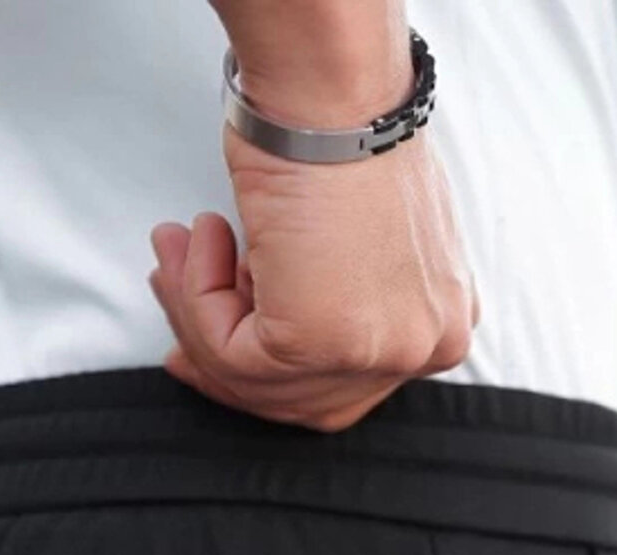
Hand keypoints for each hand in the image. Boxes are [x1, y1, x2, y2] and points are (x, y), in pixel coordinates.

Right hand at [148, 120, 479, 433]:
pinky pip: (232, 353)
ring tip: (182, 246)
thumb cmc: (342, 136)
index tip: (207, 352)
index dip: (267, 377)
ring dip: (199, 309)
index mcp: (439, 327)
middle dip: (223, 357)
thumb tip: (256, 330)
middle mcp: (422, 348)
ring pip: (259, 381)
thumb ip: (323, 299)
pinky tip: (202, 238)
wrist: (333, 92)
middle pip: (303, 401)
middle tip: (176, 299)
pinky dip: (198, 296)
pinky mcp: (322, 342)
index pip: (345, 391)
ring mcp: (377, 351)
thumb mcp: (356, 243)